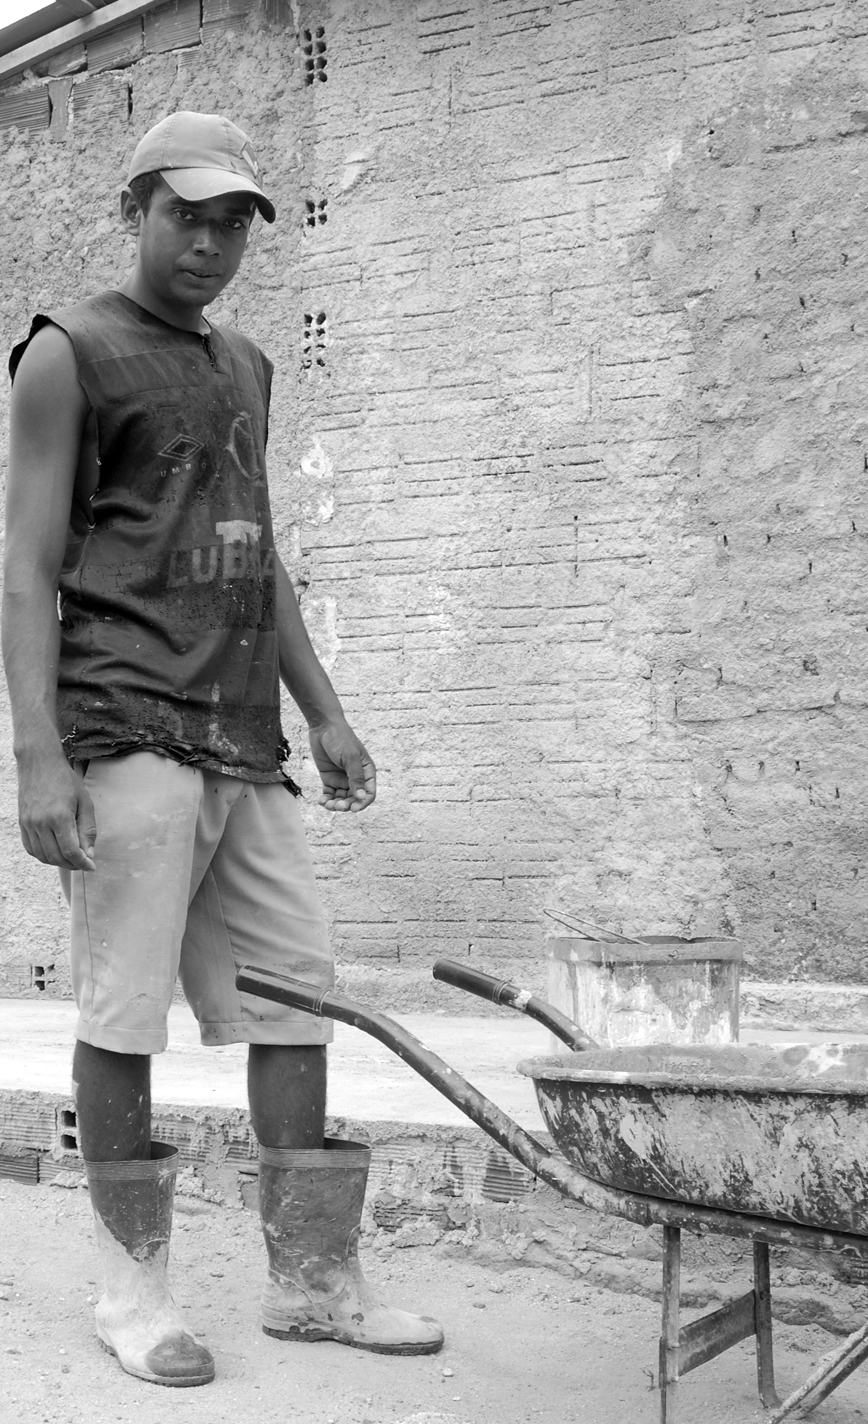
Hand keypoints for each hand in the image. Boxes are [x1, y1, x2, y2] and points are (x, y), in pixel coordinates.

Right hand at [17, 754, 96, 870]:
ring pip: (43, 856)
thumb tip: (89, 854)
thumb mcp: (85, 802)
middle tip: (84, 862)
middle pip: (56, 857)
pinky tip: (55, 851)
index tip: (91, 867)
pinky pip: (31, 849)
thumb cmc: (66, 781)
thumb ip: (87, 830)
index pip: (70, 851)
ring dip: (58, 862)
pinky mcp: (22, 823)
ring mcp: (29, 824)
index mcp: (59, 817)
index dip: (83, 863)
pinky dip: (43, 855)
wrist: (40, 764)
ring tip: (71, 857)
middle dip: (72, 864)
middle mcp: (41, 823)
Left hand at [309, 720, 376, 812]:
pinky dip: (326, 799)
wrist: (323, 726)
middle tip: (337, 805)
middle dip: (346, 805)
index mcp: (367, 771)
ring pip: (342, 798)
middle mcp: (356, 777)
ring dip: (335, 804)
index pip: (369, 793)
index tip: (353, 809)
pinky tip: (321, 801)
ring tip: (327, 804)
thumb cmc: (341, 738)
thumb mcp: (350, 758)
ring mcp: (342, 778)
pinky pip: (329, 793)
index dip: (362, 803)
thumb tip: (361, 797)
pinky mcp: (329, 778)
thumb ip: (356, 778)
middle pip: (354, 799)